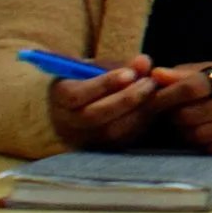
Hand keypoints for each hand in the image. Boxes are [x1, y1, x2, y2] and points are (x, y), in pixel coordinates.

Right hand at [46, 55, 192, 147]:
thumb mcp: (103, 66)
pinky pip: (123, 140)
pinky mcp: (102, 150)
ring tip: (153, 91)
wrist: (89, 103)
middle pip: (94, 116)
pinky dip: (141, 123)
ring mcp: (83, 140)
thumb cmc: (95, 78)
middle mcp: (66, 123)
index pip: (75, 95)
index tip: (130, 73)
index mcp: (58, 97)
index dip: (104, 84)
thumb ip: (122, 64)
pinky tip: (152, 106)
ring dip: (137, 111)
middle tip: (149, 82)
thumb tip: (143, 62)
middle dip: (126, 98)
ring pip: (111, 131)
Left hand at [158, 61, 211, 153]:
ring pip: (200, 136)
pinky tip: (209, 135)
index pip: (194, 86)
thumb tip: (155, 74)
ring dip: (187, 133)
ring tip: (190, 125)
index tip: (152, 98)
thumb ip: (192, 73)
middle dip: (175, 117)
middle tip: (172, 114)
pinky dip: (205, 144)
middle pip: (191, 116)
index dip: (167, 94)